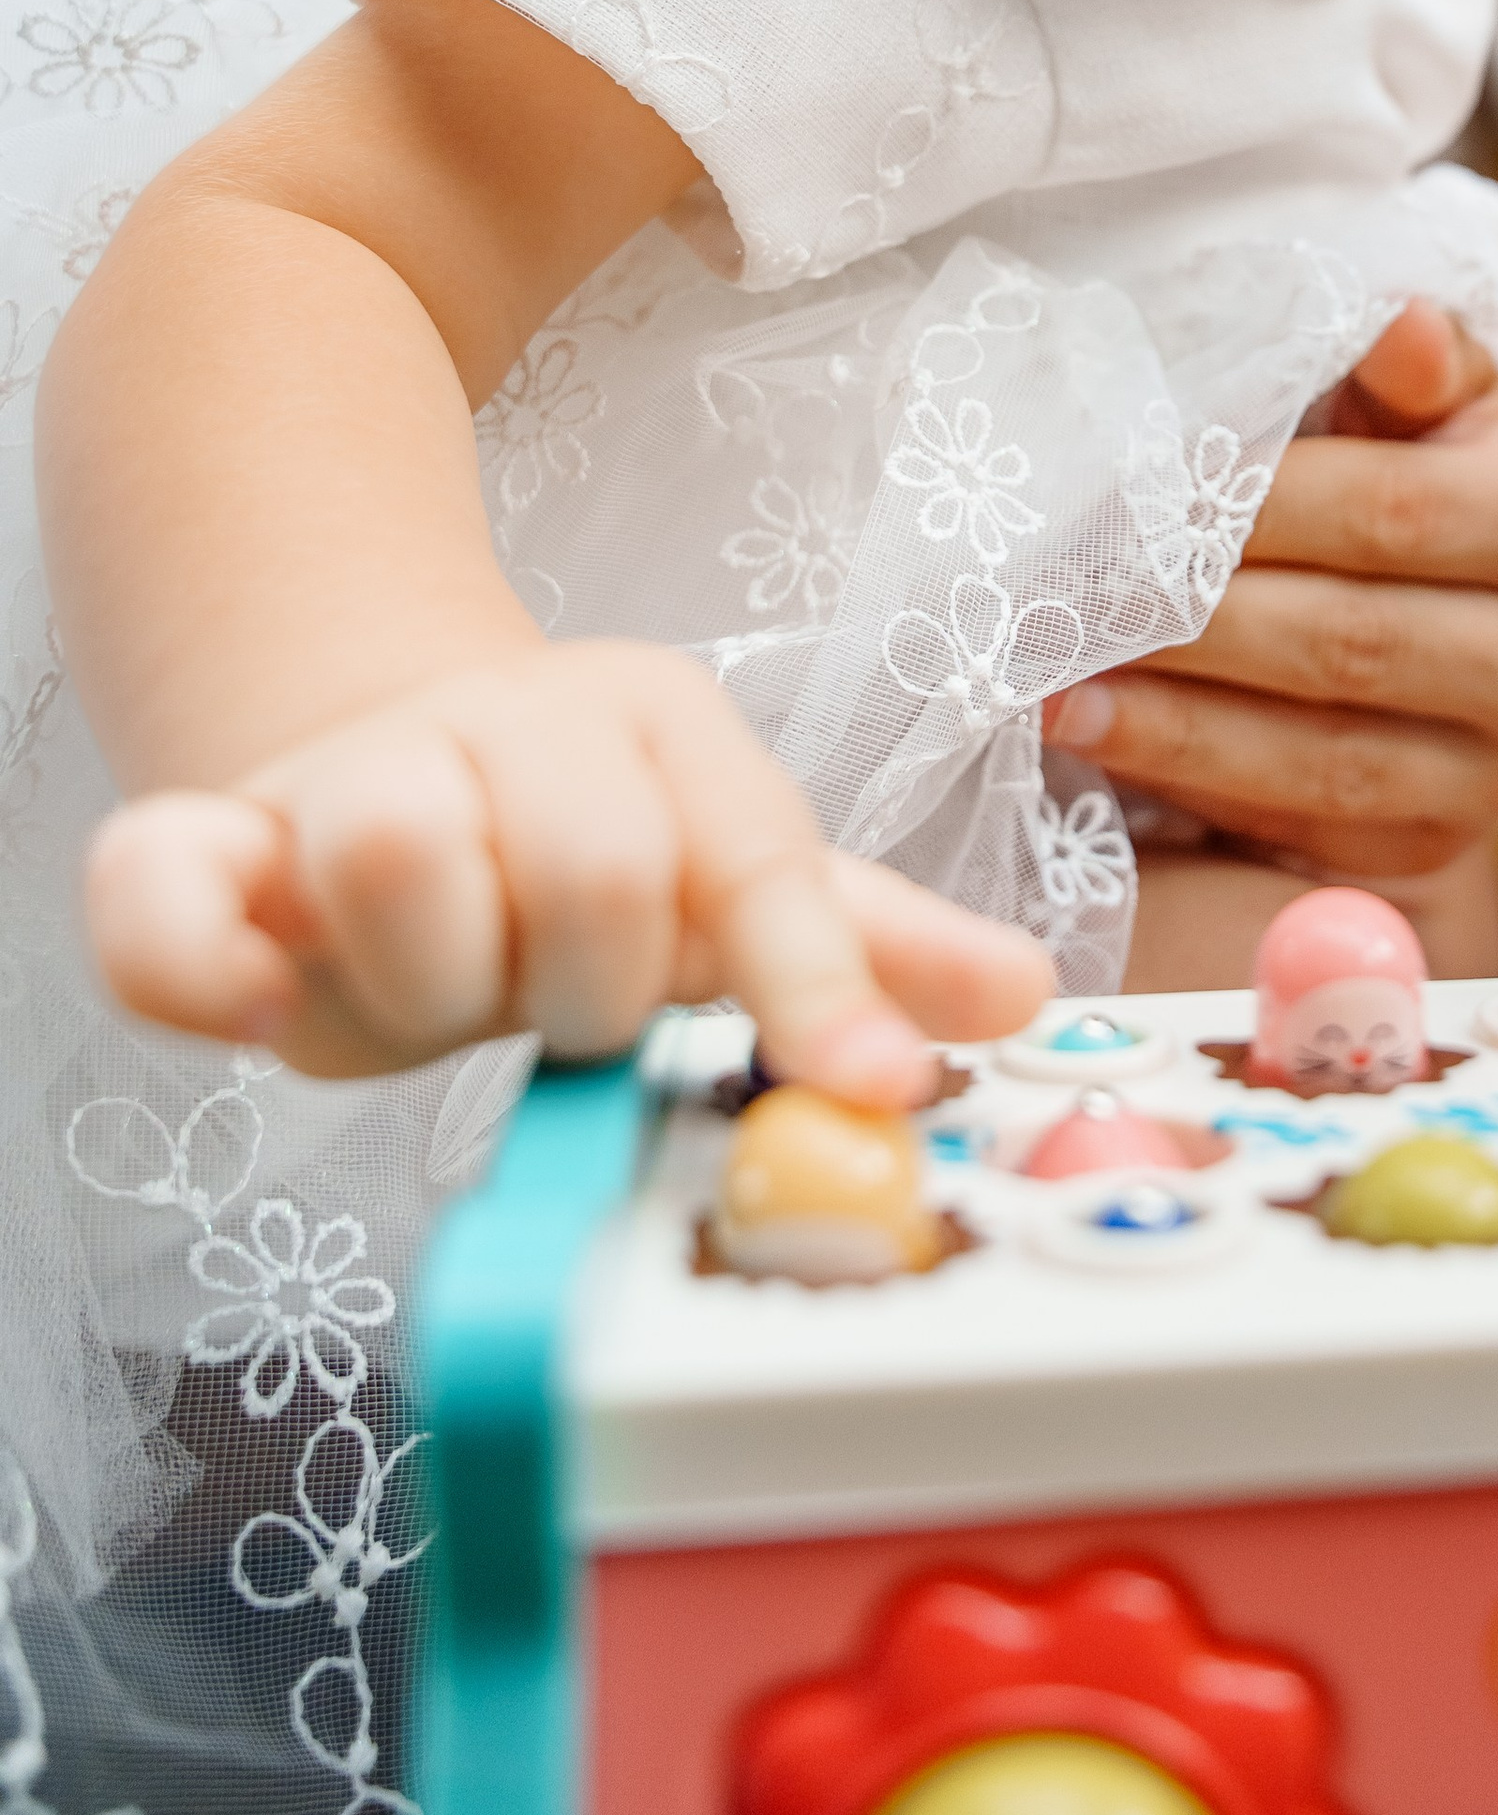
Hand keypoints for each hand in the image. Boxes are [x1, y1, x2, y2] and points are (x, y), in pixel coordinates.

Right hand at [85, 640, 1052, 1101]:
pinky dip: (201, 964)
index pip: (758, 865)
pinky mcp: (198, 832)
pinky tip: (259, 1006)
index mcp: (658, 728)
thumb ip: (859, 944)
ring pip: (397, 851)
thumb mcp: (726, 871)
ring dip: (429, 979)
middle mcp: (510, 723)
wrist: (382, 738)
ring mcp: (348, 769)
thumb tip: (1018, 997)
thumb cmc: (582, 838)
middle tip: (560, 1005)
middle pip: (591, 869)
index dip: (816, 988)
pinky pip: (162, 889)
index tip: (871, 1091)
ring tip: (445, 988)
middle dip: (590, 988)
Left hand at [1047, 305, 1497, 878]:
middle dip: (1190, 620)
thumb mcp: (1447, 406)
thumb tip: (1396, 317)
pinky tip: (1106, 736)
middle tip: (1065, 595)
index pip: (1386, 512)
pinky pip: (1304, 820)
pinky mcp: (1438, 845)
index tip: (1134, 493)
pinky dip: (1193, 780)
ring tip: (1055, 685)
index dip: (1252, 506)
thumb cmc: (1444, 478)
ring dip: (1172, 722)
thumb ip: (1414, 366)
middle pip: (1345, 640)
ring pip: (1321, 753)